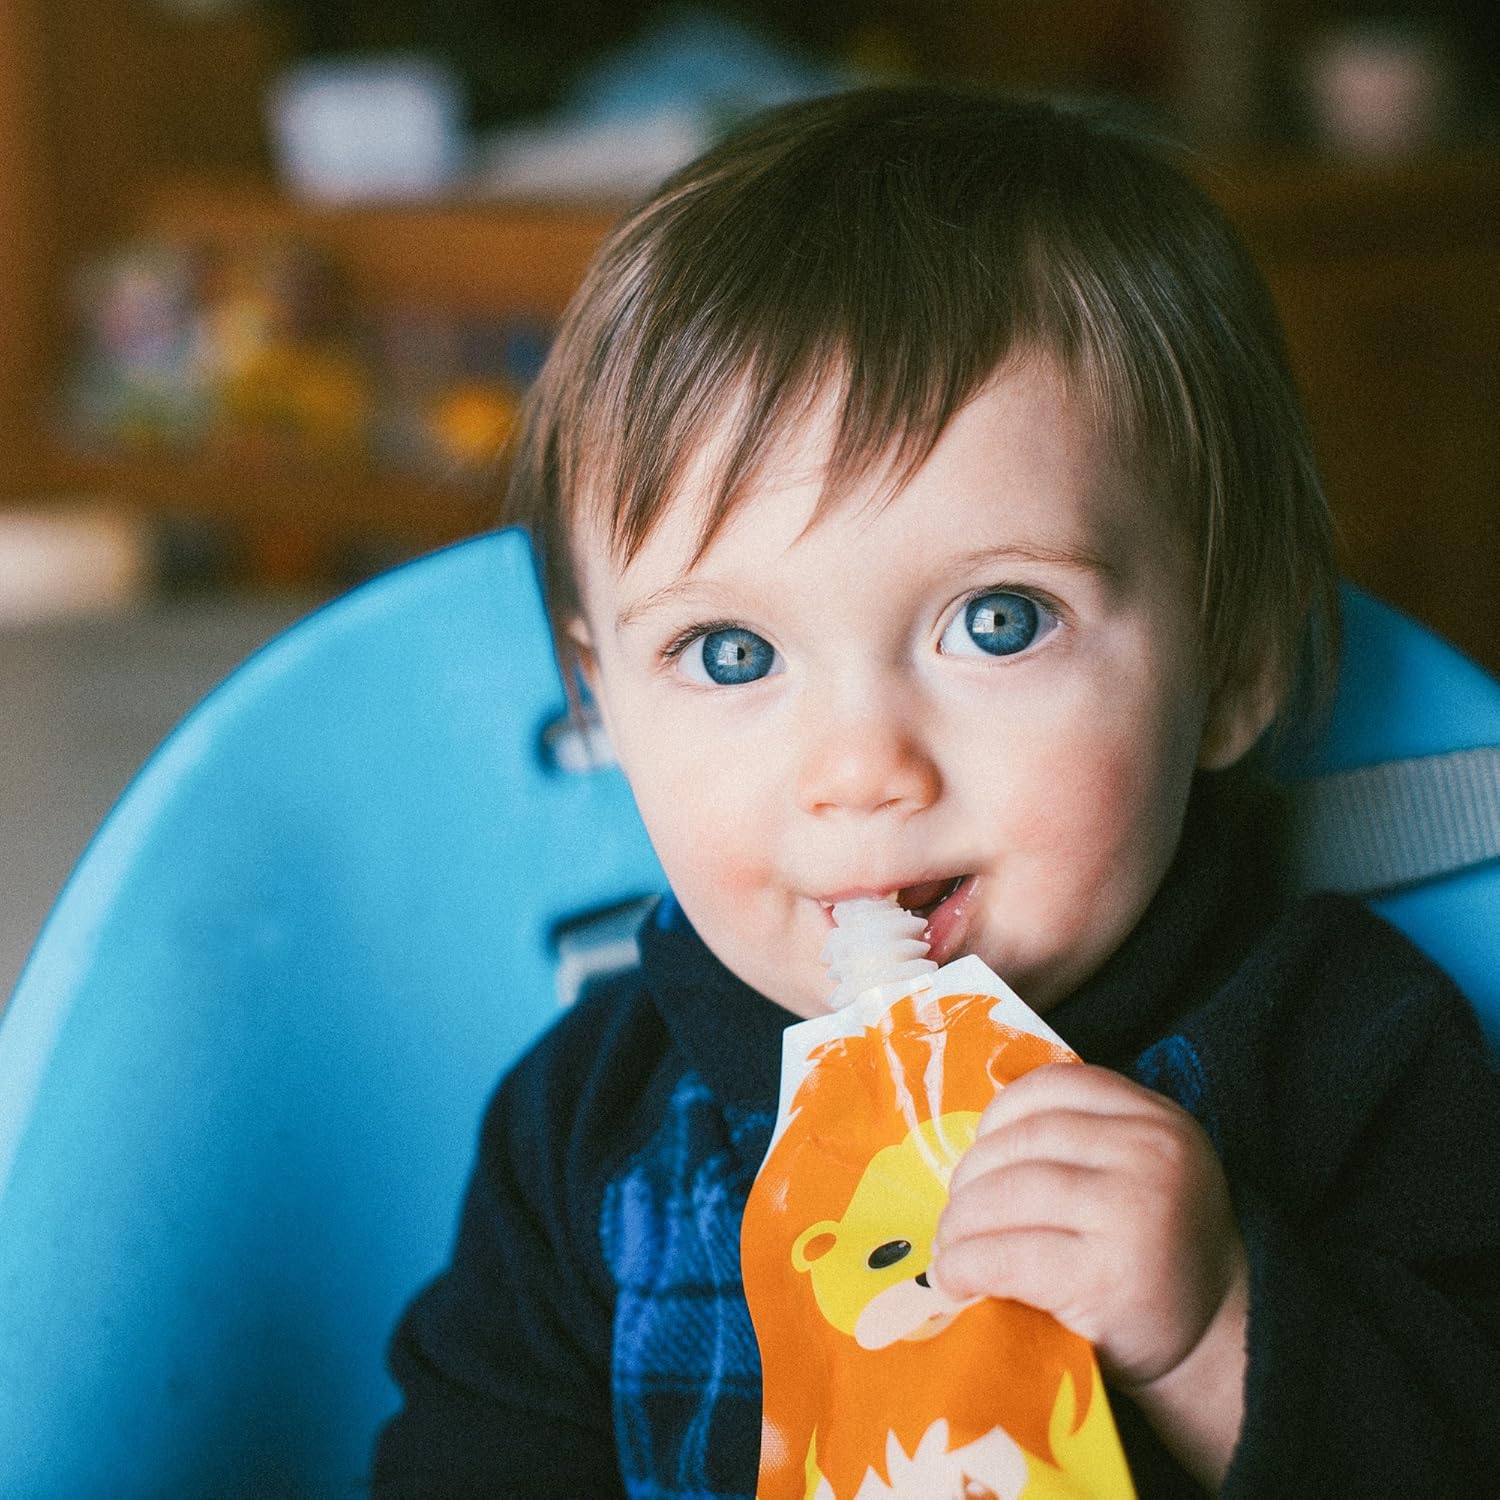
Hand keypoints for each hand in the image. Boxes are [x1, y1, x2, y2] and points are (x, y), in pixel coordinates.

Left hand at [931, 1062, 1245, 1392]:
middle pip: (1022, 1140)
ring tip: (950, 1250)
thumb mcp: (1137, 1176)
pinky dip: (965, 1266)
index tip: (979, 1153)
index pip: (1054, 1087)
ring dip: (960, 1225)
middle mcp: (1152, 1154)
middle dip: (970, 1179)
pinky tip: (954, 1281)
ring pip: (1006, 1194)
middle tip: (956, 1217)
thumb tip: (969, 1144)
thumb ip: (1080, 1144)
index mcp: (1157, 1120)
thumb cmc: (1154, 1259)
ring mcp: (1131, 1211)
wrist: (1215, 1351)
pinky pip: (1006, 1256)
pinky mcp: (1105, 1276)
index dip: (1000, 1117)